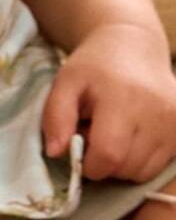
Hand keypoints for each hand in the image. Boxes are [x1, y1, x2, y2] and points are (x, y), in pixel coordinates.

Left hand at [43, 21, 175, 182]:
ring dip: (122, 163)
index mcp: (124, 98)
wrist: (134, 46)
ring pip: (142, 173)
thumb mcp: (65, 82)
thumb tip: (56, 153)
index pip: (109, 155)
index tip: (80, 148)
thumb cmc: (94, 67)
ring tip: (114, 133)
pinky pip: (158, 166)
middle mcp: (157, 111)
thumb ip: (55, 117)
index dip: (88, 163)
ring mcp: (175, 122)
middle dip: (103, 162)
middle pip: (126, 168)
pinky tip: (132, 135)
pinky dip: (140, 160)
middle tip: (95, 134)